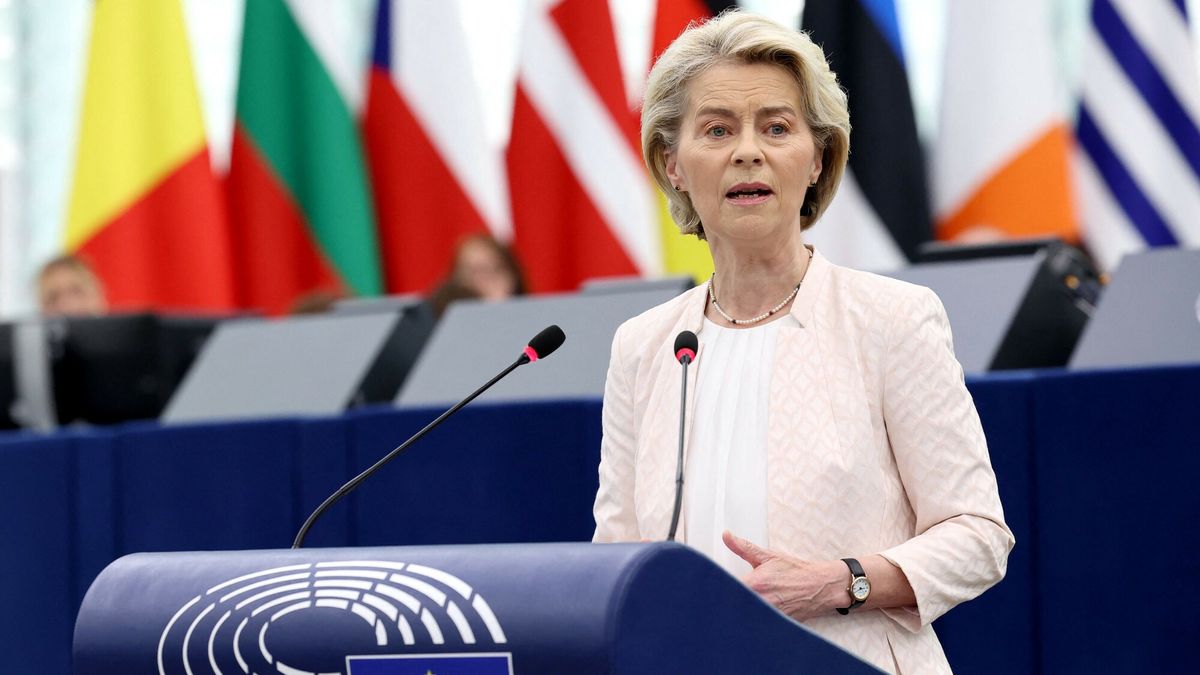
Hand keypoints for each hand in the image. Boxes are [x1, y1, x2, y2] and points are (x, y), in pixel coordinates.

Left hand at [722, 530, 846, 620]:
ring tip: (725, 614)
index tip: (707, 592)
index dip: (715, 591)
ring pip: (744, 617)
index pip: (726, 589)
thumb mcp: (768, 556)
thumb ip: (743, 547)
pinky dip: (750, 623)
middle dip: (723, 605)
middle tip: (712, 604)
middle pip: (733, 606)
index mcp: (755, 583)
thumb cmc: (795, 571)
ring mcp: (769, 615)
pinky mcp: (776, 624)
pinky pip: (758, 625)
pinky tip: (744, 621)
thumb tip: (726, 535)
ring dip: (736, 614)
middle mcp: (761, 601)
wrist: (821, 586)